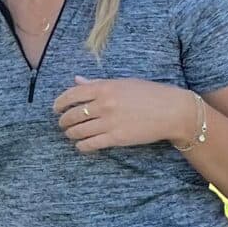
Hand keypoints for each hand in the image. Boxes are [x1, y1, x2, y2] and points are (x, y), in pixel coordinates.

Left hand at [54, 77, 195, 153]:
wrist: (171, 111)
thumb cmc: (149, 94)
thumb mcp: (123, 83)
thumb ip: (97, 83)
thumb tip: (77, 81)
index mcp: (104, 87)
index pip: (72, 95)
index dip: (59, 103)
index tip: (55, 108)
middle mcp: (104, 104)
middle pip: (73, 114)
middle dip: (63, 121)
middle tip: (63, 124)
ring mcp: (109, 122)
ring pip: (78, 131)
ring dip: (71, 134)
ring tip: (70, 134)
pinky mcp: (116, 138)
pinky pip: (90, 144)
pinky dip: (81, 146)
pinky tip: (81, 145)